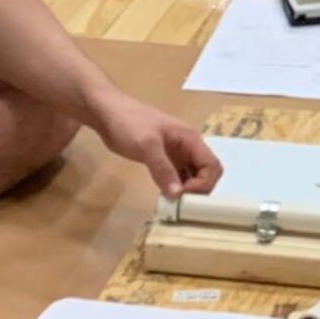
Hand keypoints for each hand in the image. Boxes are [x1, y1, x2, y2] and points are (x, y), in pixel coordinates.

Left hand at [90, 94, 222, 198]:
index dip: (204, 183)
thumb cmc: (129, 124)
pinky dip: (176, 188)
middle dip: (199, 189)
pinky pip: (178, 177)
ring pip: (193, 176)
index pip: (212, 165)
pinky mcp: (164, 159)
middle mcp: (188, 147)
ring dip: (188, 191)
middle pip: (207, 172)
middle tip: (180, 203)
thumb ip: (163, 169)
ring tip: (173, 205)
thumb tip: (178, 195)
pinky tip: (166, 197)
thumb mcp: (146, 146)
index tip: (184, 195)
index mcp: (190, 139)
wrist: (107, 113)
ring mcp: (176, 154)